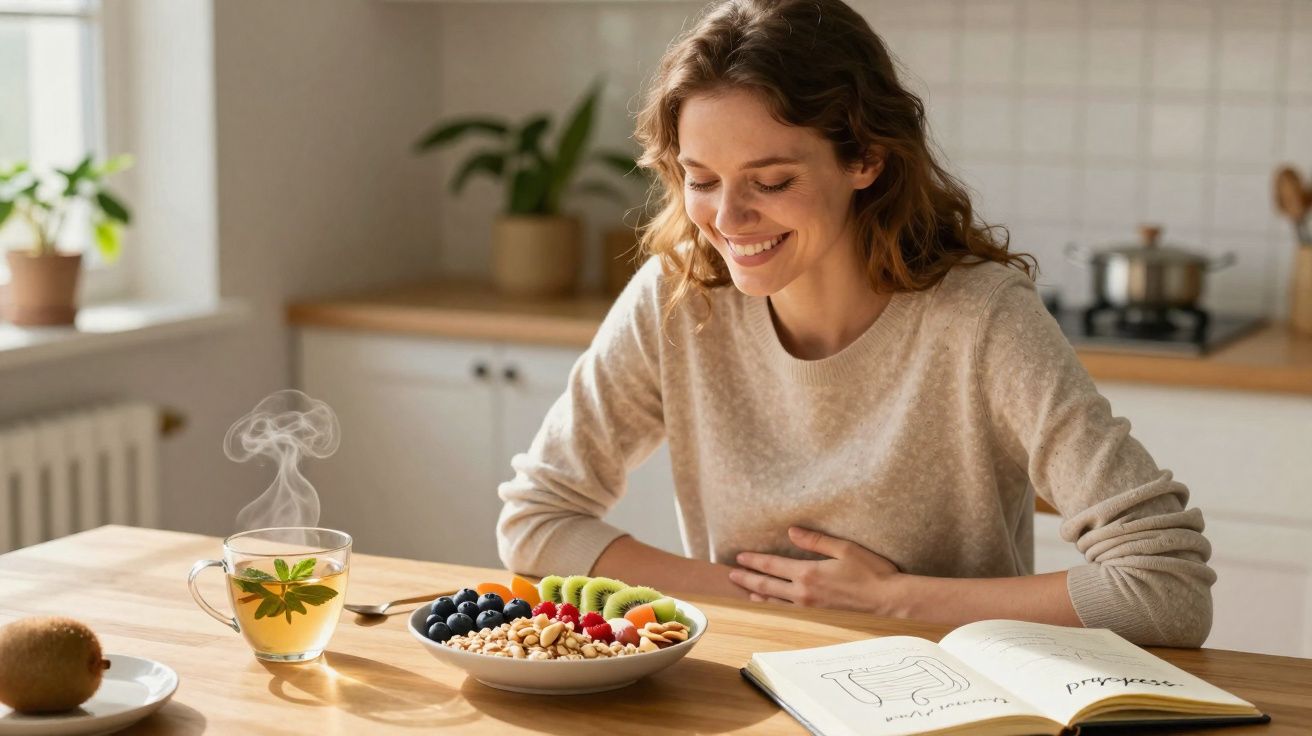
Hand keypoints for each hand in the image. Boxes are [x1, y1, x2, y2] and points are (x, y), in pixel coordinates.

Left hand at [729, 527, 900, 613]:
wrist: (889, 602)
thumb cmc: (872, 573)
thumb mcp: (845, 548)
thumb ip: (815, 540)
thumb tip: (791, 532)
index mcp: (808, 573)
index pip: (772, 566)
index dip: (753, 561)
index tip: (739, 557)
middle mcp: (803, 594)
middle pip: (766, 585)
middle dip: (747, 578)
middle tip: (732, 574)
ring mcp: (809, 610)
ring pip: (774, 602)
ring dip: (757, 595)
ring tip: (746, 590)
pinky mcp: (818, 620)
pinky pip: (788, 614)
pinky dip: (774, 608)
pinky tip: (770, 607)